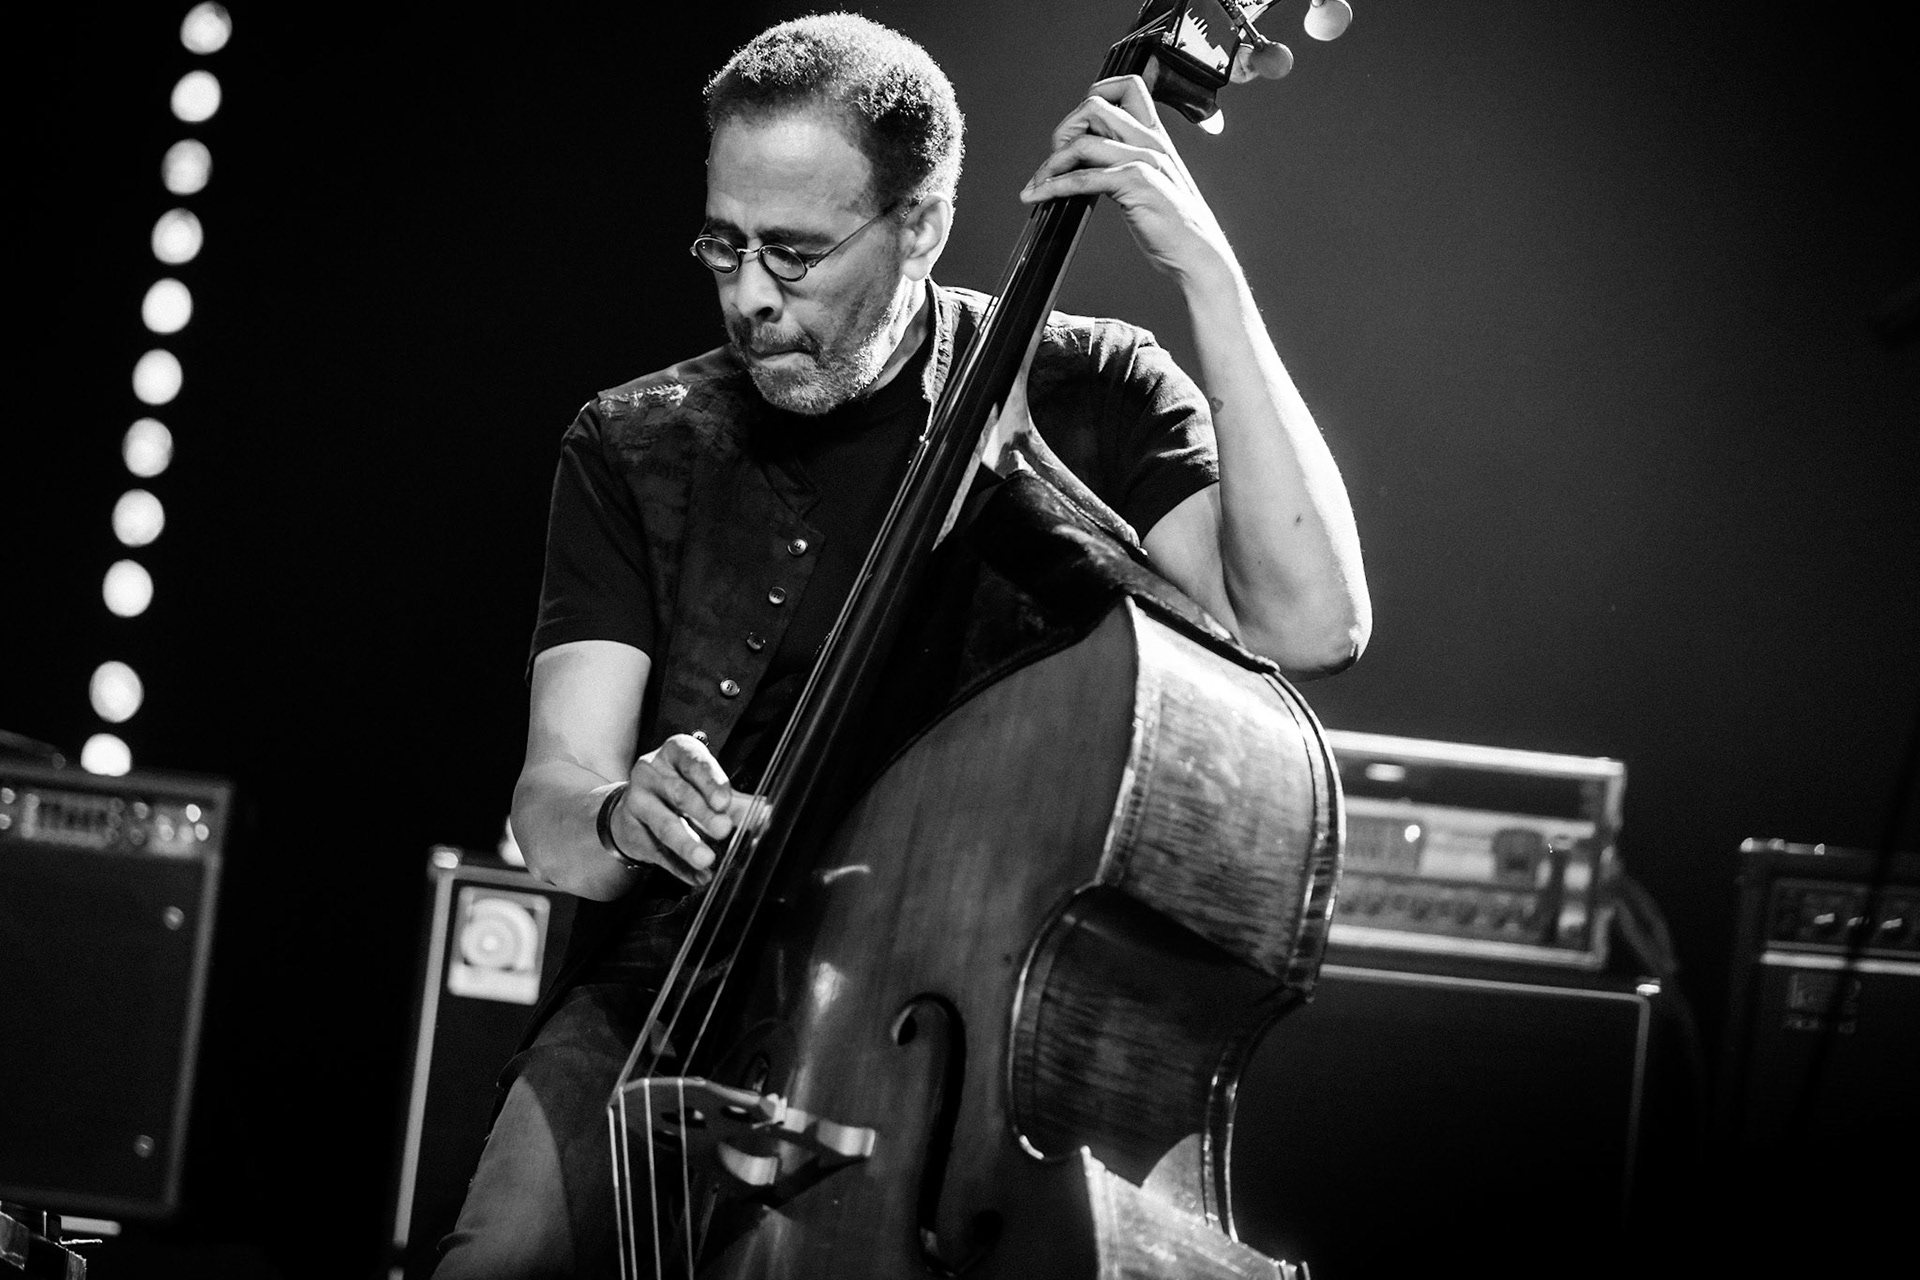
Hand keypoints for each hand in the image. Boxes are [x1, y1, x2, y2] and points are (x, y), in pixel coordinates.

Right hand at [610, 734, 765, 886]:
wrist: (635, 809)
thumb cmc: (679, 790)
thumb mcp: (707, 788)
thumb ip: (735, 802)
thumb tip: (765, 815)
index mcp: (676, 753)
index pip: (693, 762)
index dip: (710, 781)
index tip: (724, 801)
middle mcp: (651, 771)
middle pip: (679, 793)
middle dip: (702, 814)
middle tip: (723, 829)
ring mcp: (636, 800)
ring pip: (664, 824)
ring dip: (687, 843)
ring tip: (707, 859)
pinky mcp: (628, 829)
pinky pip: (656, 851)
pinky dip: (679, 866)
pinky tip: (697, 875)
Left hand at [1019, 75, 1233, 282]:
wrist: (1199, 255)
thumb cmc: (1174, 226)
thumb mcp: (1152, 183)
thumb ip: (1125, 164)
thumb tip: (1084, 160)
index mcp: (1156, 135)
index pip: (1127, 86)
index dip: (1094, 96)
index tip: (1076, 129)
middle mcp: (1150, 140)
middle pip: (1094, 106)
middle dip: (1064, 131)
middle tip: (1054, 161)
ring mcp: (1144, 160)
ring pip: (1082, 142)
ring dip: (1050, 164)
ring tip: (1038, 185)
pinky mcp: (1136, 183)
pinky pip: (1083, 178)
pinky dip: (1054, 187)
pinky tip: (1040, 196)